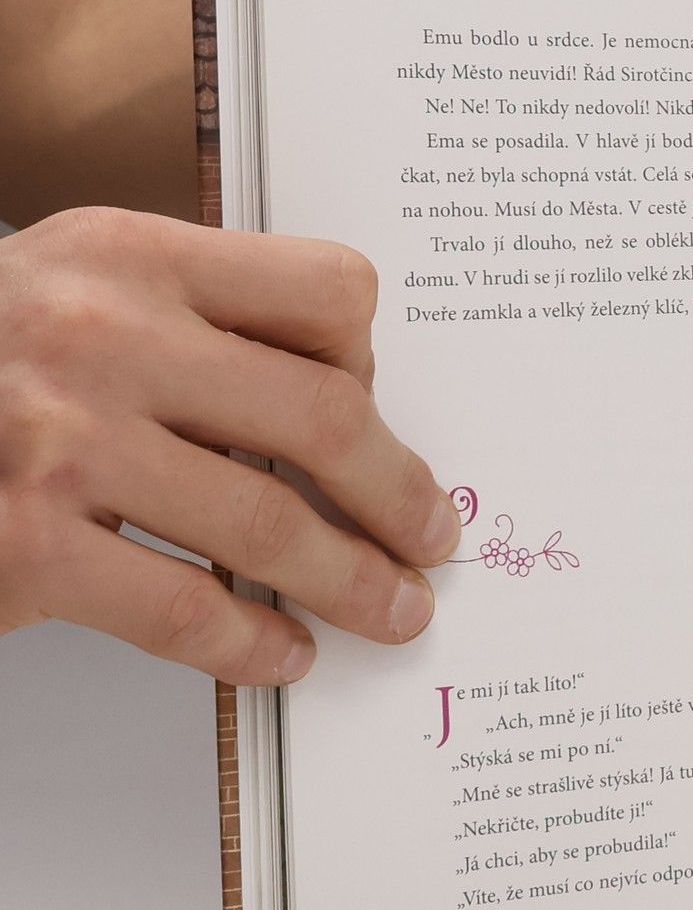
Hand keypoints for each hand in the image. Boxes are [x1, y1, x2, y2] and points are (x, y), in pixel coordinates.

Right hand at [0, 208, 460, 683]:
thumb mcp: (76, 287)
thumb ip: (195, 318)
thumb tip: (345, 403)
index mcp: (132, 255)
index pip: (327, 292)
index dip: (374, 361)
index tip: (382, 413)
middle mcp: (102, 335)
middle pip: (325, 418)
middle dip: (401, 495)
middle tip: (435, 536)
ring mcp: (61, 443)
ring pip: (271, 526)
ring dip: (354, 582)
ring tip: (393, 611)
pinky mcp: (25, 547)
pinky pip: (185, 610)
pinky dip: (253, 643)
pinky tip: (282, 654)